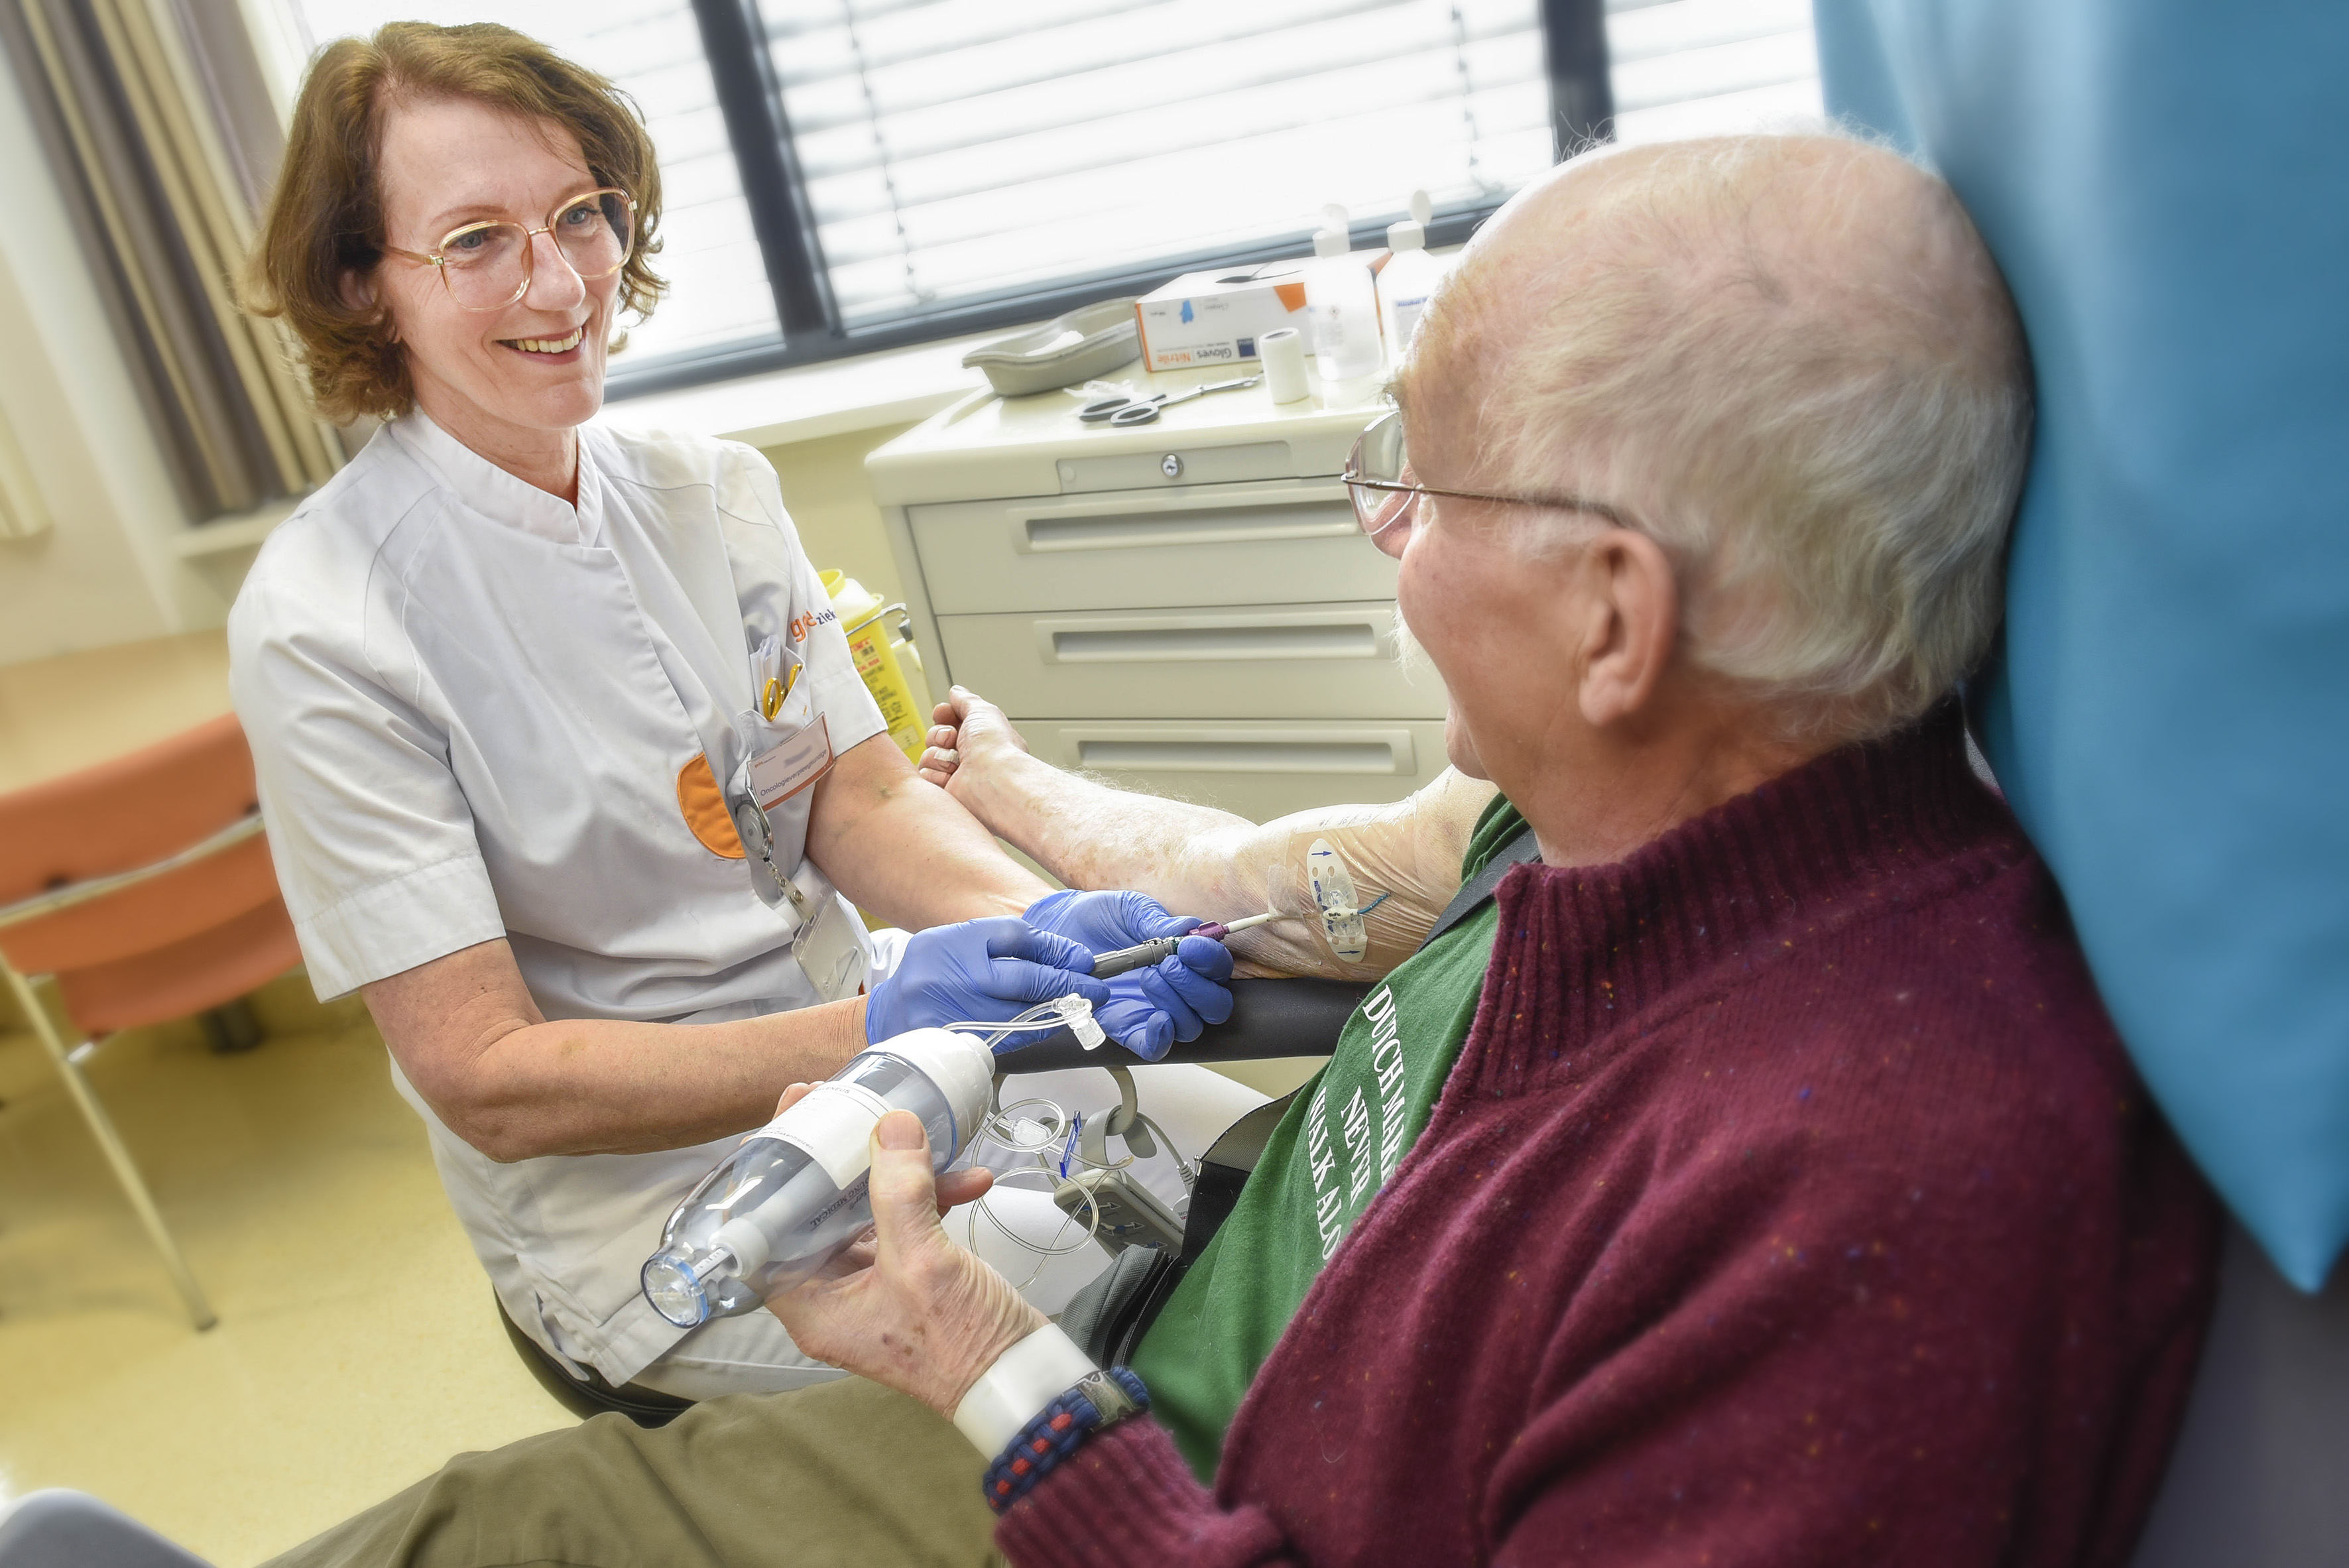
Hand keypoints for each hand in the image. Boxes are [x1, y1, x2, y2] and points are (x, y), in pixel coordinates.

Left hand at [769, 1107, 1045, 1417]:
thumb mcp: (922, 1262)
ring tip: (922, 1135)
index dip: (772, 1176)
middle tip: (845, 1107)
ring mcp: (870, 1285)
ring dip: (897, 1175)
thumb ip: (900, 1190)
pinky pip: (904, 1224)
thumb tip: (889, 1125)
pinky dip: (930, 1197)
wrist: (1019, 1380)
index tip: (787, 1124)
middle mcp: (831, 1295)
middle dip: (838, 1160)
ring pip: (864, 1211)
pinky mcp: (908, 1277)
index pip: (765, 1231)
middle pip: (814, 1212)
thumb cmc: (960, 1344)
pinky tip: (965, 1177)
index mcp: (811, 1304)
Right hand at [866, 917, 1110, 1044]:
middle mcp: (954, 974)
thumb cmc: (931, 972)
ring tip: (1083, 1006)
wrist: (892, 1012)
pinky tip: (1053, 1024)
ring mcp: (955, 1011)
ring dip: (1059, 1011)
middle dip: (1068, 982)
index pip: (1015, 935)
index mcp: (955, 941)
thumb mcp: (958, 940)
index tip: (1081, 958)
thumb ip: (1001, 941)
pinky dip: (1036, 1031)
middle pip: (1025, 976)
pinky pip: (1009, 1038)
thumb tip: (1059, 952)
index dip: (1056, 947)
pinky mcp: (958, 1041)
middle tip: (1096, 987)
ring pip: (1023, 1012)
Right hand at [918, 687, 1029, 801]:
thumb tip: (956, 691)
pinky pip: (925, 775)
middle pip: (934, 736)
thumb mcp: (982, 711)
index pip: (950, 721)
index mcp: (979, 736)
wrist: (994, 779)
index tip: (943, 713)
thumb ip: (966, 701)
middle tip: (952, 738)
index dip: (943, 715)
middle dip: (940, 734)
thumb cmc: (994, 746)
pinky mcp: (945, 791)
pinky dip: (936, 774)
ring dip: (938, 755)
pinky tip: (951, 777)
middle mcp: (968, 755)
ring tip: (955, 762)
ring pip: (927, 756)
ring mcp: (956, 774)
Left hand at [1024, 889, 1235, 1060]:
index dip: (1211, 960)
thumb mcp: (1129, 909)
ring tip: (1148, 978)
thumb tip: (1187, 929)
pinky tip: (1156, 1019)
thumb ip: (1157, 920)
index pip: (1218, 968)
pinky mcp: (1128, 1028)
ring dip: (1177, 1005)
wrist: (1060, 930)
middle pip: (1215, 1005)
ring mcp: (1155, 1010)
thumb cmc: (1100, 918)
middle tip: (1168, 965)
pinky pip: (1154, 1048)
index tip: (1189, 946)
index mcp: (1187, 957)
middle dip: (1197, 986)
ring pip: (1190, 1026)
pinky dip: (1160, 1038)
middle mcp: (1179, 988)